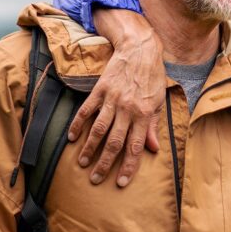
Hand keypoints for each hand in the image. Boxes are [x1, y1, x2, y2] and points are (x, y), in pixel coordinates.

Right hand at [66, 9, 163, 186]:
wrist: (140, 49)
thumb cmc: (152, 77)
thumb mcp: (159, 101)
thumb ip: (154, 126)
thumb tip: (153, 149)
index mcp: (145, 115)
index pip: (136, 147)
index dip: (128, 167)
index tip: (120, 182)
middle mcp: (128, 110)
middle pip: (114, 143)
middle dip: (105, 164)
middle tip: (95, 179)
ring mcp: (112, 100)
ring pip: (98, 130)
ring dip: (89, 148)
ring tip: (81, 163)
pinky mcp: (100, 90)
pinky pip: (87, 110)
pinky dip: (78, 124)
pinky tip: (71, 137)